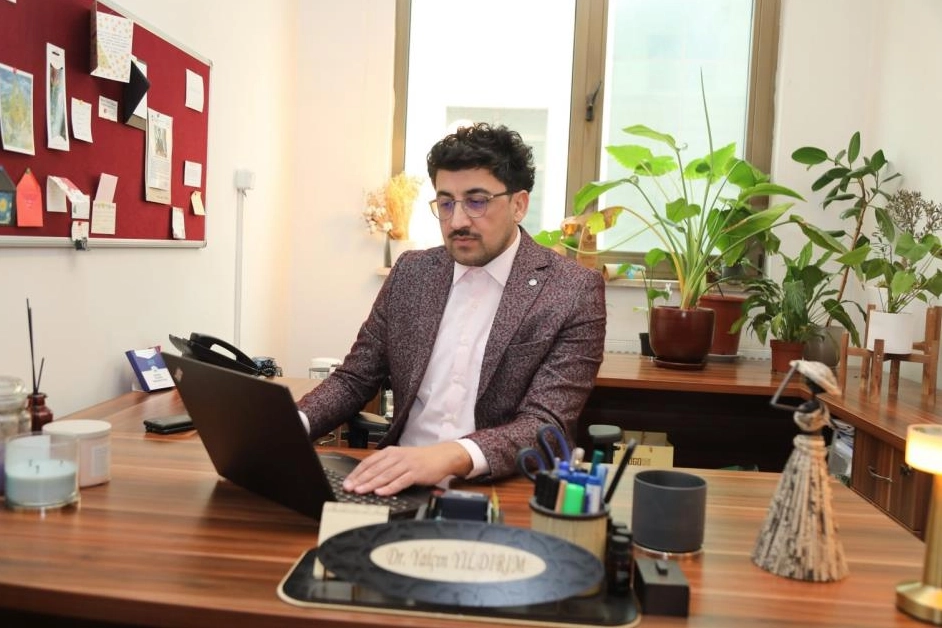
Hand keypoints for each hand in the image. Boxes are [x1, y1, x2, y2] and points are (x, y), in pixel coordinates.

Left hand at [342, 442, 472, 495]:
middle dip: (360, 480)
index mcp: (390, 452)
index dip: (357, 473)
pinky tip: (381, 492)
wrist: (442, 456)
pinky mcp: (416, 473)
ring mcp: (407, 464)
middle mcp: (397, 457)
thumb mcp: (400, 458)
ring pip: (385, 475)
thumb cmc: (419, 460)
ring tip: (360, 491)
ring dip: (371, 484)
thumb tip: (367, 478)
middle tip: (349, 488)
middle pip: (375, 469)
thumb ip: (386, 466)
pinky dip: (390, 487)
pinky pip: (400, 481)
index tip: (347, 482)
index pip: (369, 462)